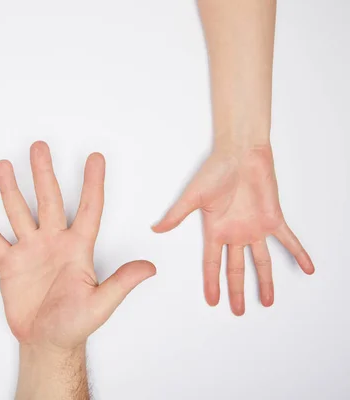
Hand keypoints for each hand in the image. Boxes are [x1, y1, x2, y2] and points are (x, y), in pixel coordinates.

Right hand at [0, 141, 155, 350]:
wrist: (45, 343)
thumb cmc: (74, 325)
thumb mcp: (100, 305)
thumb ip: (121, 283)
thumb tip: (150, 267)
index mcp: (78, 248)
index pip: (88, 209)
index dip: (93, 183)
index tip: (96, 157)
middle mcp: (54, 242)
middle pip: (49, 200)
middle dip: (43, 173)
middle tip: (39, 146)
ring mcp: (30, 250)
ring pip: (18, 212)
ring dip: (10, 189)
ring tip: (2, 165)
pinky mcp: (9, 263)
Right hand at [153, 145, 313, 314]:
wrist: (241, 154)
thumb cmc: (215, 171)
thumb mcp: (192, 197)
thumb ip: (176, 215)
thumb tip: (156, 229)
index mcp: (215, 230)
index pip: (212, 264)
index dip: (212, 283)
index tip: (213, 300)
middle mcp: (235, 233)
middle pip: (236, 269)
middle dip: (237, 291)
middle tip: (237, 311)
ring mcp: (255, 228)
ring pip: (262, 261)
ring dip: (266, 282)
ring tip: (267, 301)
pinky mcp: (273, 219)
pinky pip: (289, 240)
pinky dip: (298, 254)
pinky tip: (308, 268)